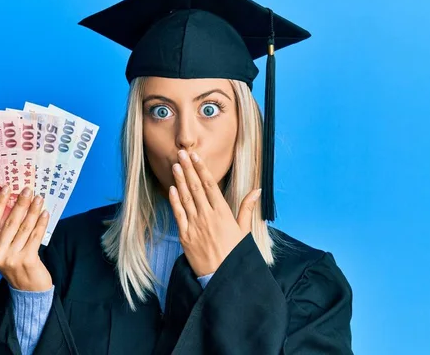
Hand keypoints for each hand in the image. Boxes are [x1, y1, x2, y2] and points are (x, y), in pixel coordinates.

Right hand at [0, 185, 52, 291]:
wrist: (28, 290)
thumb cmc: (15, 264)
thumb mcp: (4, 250)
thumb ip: (4, 232)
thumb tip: (14, 203)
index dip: (0, 202)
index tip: (7, 187)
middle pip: (10, 221)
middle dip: (20, 203)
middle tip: (28, 189)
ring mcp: (12, 257)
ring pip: (24, 227)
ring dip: (33, 210)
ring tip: (39, 198)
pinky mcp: (27, 260)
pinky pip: (36, 236)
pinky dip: (41, 223)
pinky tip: (45, 213)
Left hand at [168, 150, 261, 276]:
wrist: (221, 277)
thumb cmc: (235, 254)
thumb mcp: (244, 230)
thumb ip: (247, 208)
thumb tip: (257, 190)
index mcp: (222, 213)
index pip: (210, 185)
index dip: (202, 169)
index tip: (196, 157)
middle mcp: (207, 216)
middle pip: (196, 187)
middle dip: (188, 168)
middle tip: (181, 153)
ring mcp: (194, 225)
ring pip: (186, 197)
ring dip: (180, 180)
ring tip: (175, 165)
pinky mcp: (185, 236)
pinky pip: (178, 214)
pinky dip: (174, 200)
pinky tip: (172, 189)